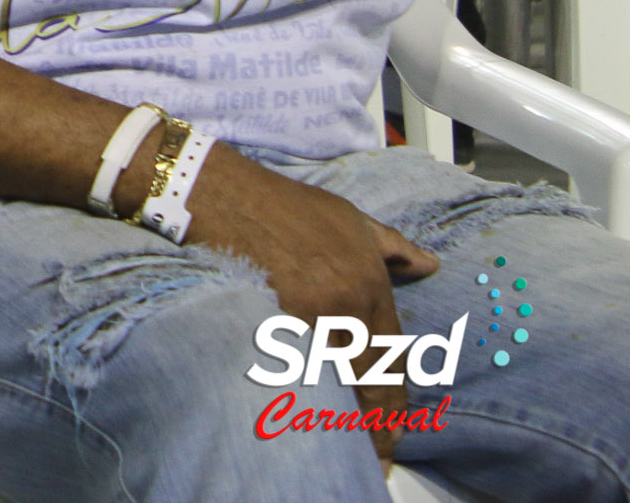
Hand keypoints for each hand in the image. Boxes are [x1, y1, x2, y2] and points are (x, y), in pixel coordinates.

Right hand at [178, 144, 436, 453]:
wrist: (217, 191)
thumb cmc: (281, 203)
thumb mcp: (347, 217)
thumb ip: (393, 247)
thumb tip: (429, 266)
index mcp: (370, 281)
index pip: (393, 358)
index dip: (394, 405)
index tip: (394, 434)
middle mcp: (345, 302)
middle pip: (367, 382)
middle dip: (373, 426)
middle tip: (374, 455)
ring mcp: (305, 313)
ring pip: (332, 383)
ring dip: (336, 419)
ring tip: (339, 447)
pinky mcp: (265, 318)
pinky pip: (290, 370)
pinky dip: (297, 398)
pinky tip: (298, 419)